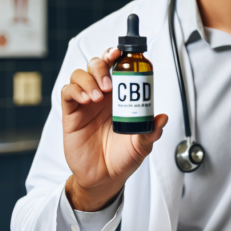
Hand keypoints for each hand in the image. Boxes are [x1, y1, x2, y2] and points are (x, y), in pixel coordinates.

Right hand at [61, 47, 167, 210]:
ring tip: (98, 96)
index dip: (116, 56)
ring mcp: (85, 103)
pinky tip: (86, 99)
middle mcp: (102, 96)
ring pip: (80, 74)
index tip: (121, 52)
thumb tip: (163, 118)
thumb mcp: (142, 145)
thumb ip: (151, 132)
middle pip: (96, 65)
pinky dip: (76, 90)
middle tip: (111, 84)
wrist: (104, 179)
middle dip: (102, 65)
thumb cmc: (123, 158)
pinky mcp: (71, 114)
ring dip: (89, 78)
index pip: (116, 68)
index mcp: (119, 98)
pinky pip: (67, 92)